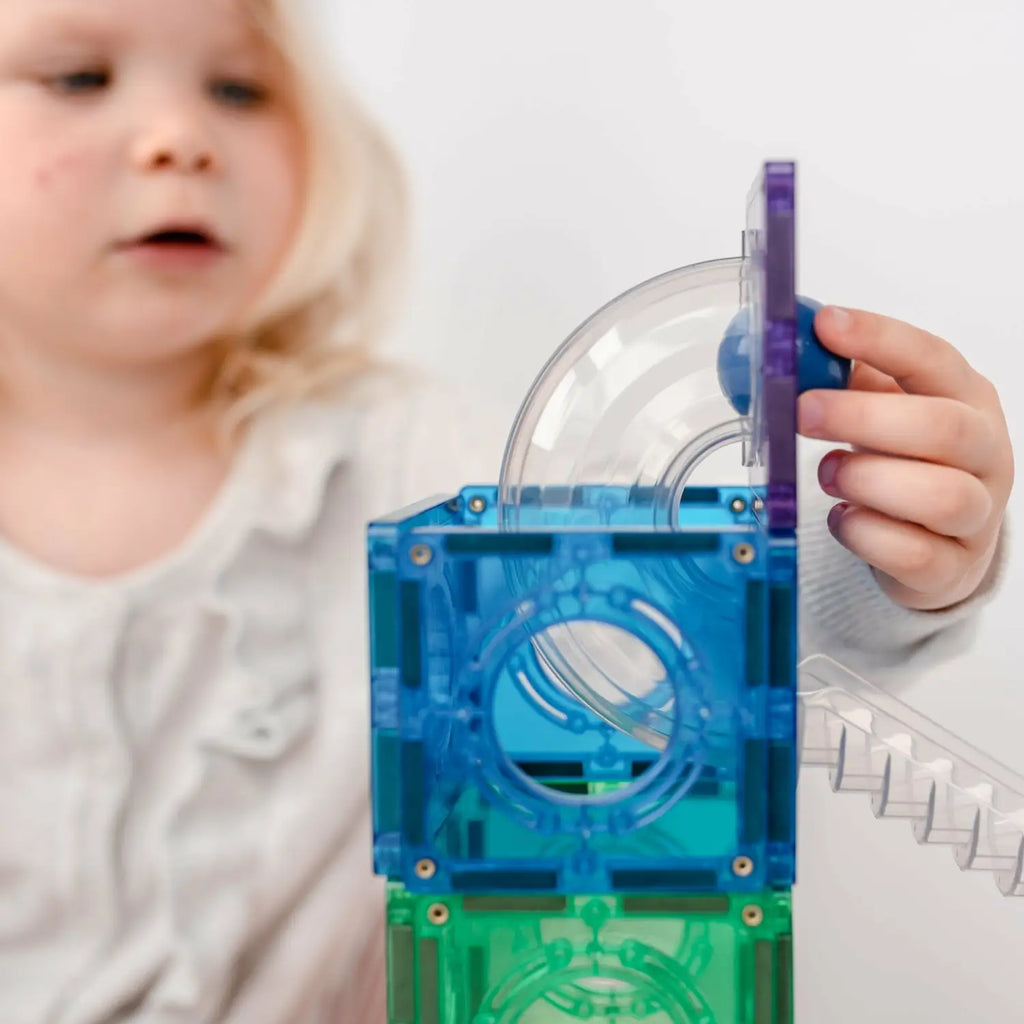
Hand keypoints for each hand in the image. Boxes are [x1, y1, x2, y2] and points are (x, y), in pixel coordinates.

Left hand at [797, 305, 1013, 610]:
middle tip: (803, 412)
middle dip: (862, 417)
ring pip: (939, 496)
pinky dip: (865, 535)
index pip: (932, 358)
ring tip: (828, 473)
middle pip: (943, 428)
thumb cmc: (910, 464)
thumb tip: (790, 349)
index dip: (879, 339)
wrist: (944, 543)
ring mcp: (976, 515)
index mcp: (967, 399)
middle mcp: (985, 453)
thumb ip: (850, 380)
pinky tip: (843, 518)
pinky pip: (913, 554)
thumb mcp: (890, 411)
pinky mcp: (952, 568)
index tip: (826, 325)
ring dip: (867, 480)